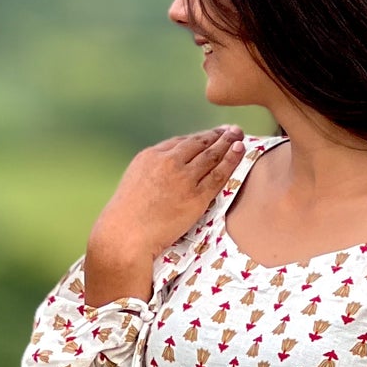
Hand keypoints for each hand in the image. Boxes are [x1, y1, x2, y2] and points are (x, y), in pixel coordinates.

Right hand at [84, 125, 245, 307]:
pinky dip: (231, 160)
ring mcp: (184, 179)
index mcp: (151, 156)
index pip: (181, 141)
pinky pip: (219, 174)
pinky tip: (240, 150)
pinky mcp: (196, 197)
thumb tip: (170, 166)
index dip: (200, 137)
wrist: (126, 236)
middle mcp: (169, 162)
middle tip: (232, 130)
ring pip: (211, 155)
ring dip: (228, 142)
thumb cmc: (127, 215)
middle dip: (217, 135)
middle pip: (199, 143)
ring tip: (239, 135)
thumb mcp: (135, 180)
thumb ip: (153, 169)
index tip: (211, 134)